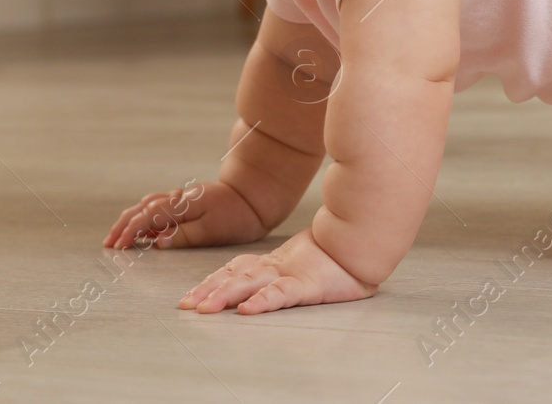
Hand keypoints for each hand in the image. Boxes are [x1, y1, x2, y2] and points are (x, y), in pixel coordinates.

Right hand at [102, 180, 263, 249]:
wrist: (256, 194)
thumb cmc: (238, 216)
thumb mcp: (212, 231)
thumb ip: (183, 236)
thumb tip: (157, 242)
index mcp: (183, 205)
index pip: (147, 217)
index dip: (130, 232)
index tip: (117, 247)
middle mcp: (179, 197)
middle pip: (142, 208)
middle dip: (123, 225)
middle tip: (109, 243)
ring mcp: (182, 197)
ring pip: (148, 205)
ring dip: (131, 219)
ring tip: (120, 235)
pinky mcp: (187, 200)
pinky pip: (158, 204)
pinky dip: (144, 214)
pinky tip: (143, 226)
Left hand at [178, 227, 376, 314]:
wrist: (365, 242)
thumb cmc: (337, 259)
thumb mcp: (303, 266)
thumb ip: (283, 274)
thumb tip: (258, 288)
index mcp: (274, 263)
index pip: (235, 269)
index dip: (212, 281)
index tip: (190, 295)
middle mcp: (276, 266)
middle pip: (235, 276)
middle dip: (208, 290)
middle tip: (186, 304)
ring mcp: (290, 273)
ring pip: (250, 283)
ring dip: (224, 295)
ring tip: (204, 308)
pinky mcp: (308, 284)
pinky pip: (281, 294)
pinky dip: (262, 301)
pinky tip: (247, 310)